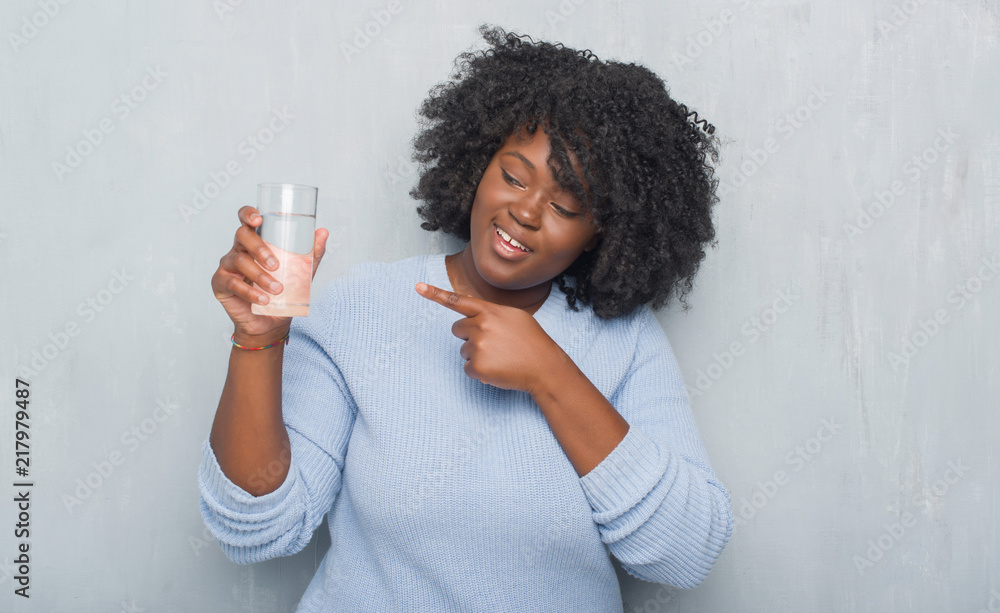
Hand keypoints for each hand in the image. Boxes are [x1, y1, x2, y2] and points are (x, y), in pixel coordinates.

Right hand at [211, 205, 328, 340]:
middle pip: (242, 235)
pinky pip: (233, 283)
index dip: (248, 214)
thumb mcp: (301, 272)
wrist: (271, 323)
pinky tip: (263, 299)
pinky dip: (250, 292)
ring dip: (260, 276)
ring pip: (239, 260)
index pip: (246, 219)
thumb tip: (323, 232)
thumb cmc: (283, 293)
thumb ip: (311, 253)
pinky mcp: (221, 283)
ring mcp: (227, 266)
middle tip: (276, 265)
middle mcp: (239, 249)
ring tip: (277, 289)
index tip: (258, 220)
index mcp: (255, 241)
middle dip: (260, 248)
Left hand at [415, 282, 565, 393]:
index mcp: (490, 311)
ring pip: (463, 350)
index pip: (458, 301)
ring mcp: (477, 347)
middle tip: (493, 344)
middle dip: (470, 336)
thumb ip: (492, 314)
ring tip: (501, 357)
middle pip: (458, 329)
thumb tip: (474, 319)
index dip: (436, 294)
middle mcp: (481, 326)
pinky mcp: (476, 367)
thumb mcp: (515, 317)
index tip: (418, 287)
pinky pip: (467, 368)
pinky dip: (480, 371)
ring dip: (477, 355)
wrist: (545, 367)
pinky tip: (498, 369)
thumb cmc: (532, 342)